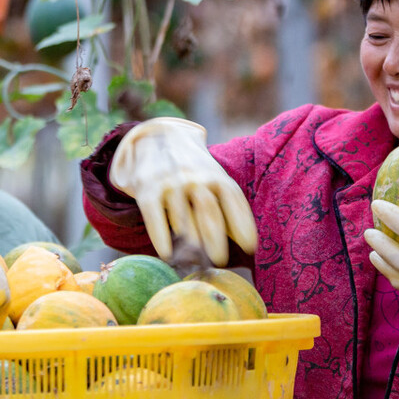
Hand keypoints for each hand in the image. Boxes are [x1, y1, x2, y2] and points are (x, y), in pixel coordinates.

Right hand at [110, 118, 256, 265]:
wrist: (158, 136)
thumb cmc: (193, 169)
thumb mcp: (214, 178)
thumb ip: (228, 206)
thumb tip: (247, 244)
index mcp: (216, 176)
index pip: (233, 199)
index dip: (242, 224)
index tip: (250, 247)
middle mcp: (195, 178)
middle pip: (208, 210)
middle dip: (215, 238)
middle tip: (220, 260)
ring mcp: (171, 182)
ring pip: (182, 216)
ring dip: (189, 240)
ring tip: (195, 261)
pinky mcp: (148, 188)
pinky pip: (154, 215)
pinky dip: (160, 236)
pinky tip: (166, 254)